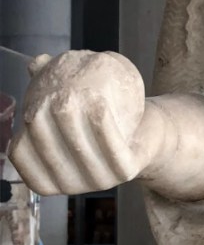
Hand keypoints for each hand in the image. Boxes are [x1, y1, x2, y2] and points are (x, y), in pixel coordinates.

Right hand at [9, 51, 147, 195]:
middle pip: (50, 150)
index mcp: (49, 173)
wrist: (142, 130)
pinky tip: (99, 104)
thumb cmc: (99, 116)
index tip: (31, 109)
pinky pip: (111, 149)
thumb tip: (36, 61)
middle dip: (49, 122)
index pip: (21, 156)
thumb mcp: (70, 102)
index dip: (21, 135)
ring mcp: (99, 181)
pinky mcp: (125, 172)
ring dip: (76, 121)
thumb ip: (50, 85)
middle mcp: (72, 184)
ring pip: (80, 150)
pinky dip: (103, 126)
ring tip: (77, 94)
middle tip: (58, 95)